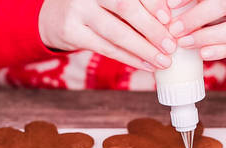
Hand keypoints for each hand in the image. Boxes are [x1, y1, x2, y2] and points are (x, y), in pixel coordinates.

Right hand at [39, 0, 176, 70]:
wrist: (54, 14)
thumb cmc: (96, 3)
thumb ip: (137, 3)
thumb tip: (169, 18)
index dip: (153, 3)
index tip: (169, 18)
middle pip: (125, 7)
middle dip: (151, 29)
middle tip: (170, 46)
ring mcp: (77, 10)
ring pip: (116, 33)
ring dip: (143, 49)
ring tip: (163, 61)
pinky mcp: (71, 32)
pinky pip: (106, 48)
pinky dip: (129, 58)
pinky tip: (146, 65)